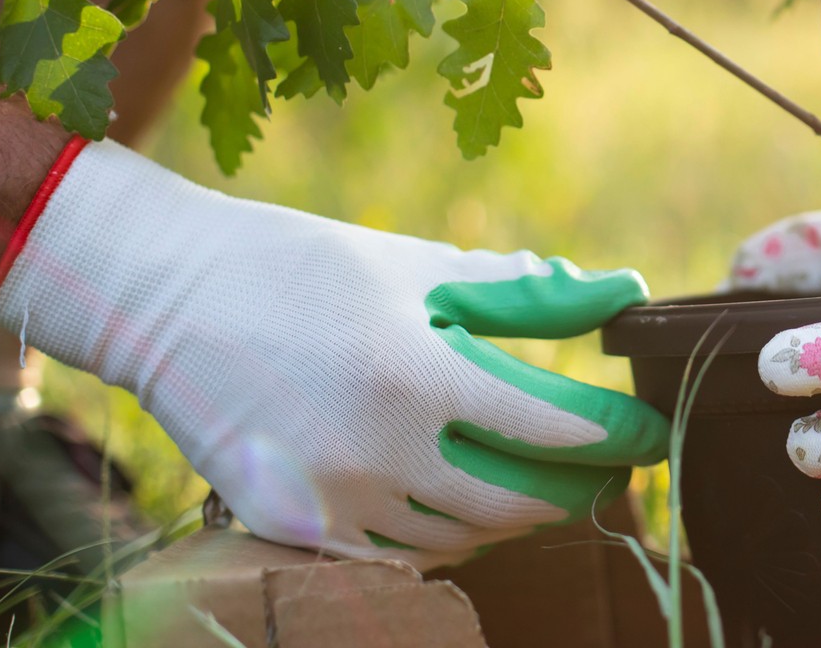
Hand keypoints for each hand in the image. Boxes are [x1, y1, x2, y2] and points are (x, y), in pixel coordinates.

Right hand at [0, 141, 668, 566]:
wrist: (167, 300)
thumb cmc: (307, 268)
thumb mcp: (420, 267)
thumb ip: (527, 293)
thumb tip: (623, 292)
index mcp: (419, 374)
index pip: (556, 427)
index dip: (619, 433)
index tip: (653, 428)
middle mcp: (379, 451)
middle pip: (522, 498)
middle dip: (582, 483)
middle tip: (612, 465)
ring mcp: (333, 502)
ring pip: (466, 534)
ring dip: (518, 511)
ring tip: (547, 478)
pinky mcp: (295, 529)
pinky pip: (402, 553)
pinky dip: (448, 533)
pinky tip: (468, 502)